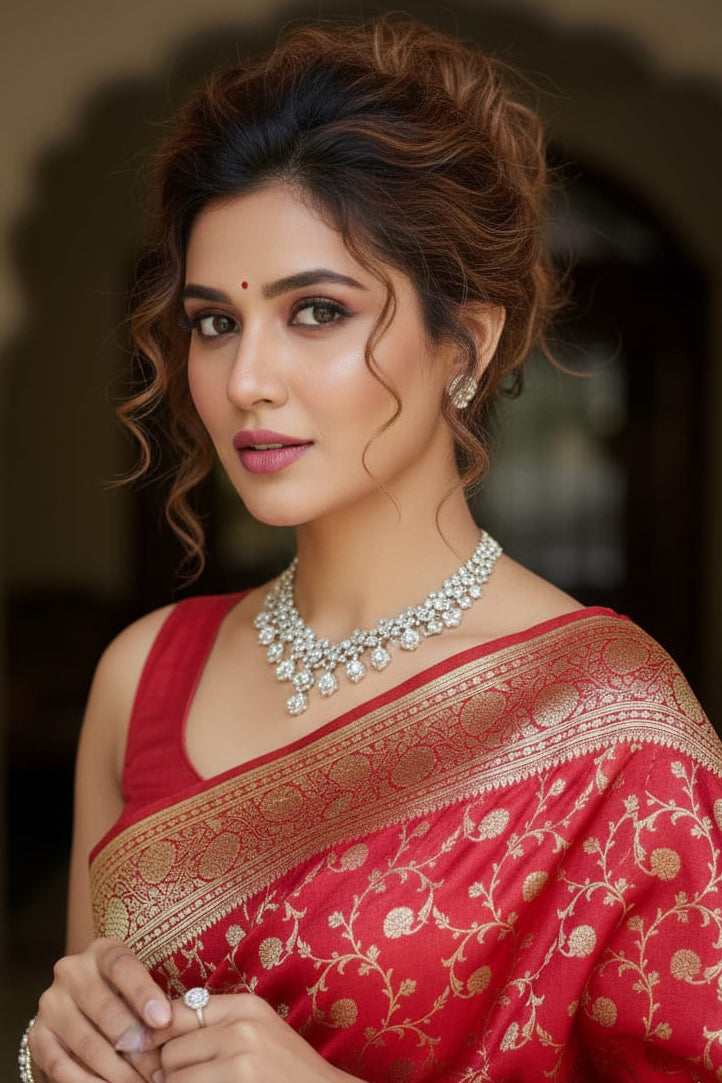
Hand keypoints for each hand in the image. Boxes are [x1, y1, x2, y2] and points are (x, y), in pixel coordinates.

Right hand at [28, 938, 171, 1082]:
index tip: (164, 1020)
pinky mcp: (36, 1037)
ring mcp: (51, 1004)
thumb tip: (175, 1030)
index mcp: (102, 952)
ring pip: (88, 1043)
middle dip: (137, 1045)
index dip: (143, 993)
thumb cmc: (125, 997)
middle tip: (159, 1070)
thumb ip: (154, 1003)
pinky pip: (63, 1067)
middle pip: (105, 1009)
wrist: (81, 1011)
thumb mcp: (139, 989)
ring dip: (119, 1072)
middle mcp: (71, 972)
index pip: (122, 966)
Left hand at [154, 992, 354, 1082]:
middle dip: (169, 1073)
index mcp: (245, 1006)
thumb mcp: (257, 1032)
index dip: (156, 1036)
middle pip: (170, 1050)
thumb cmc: (286, 1069)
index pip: (176, 1011)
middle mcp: (241, 1027)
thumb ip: (214, 1025)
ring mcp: (240, 1060)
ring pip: (174, 1079)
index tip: (146, 1051)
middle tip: (187, 1080)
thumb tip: (149, 1035)